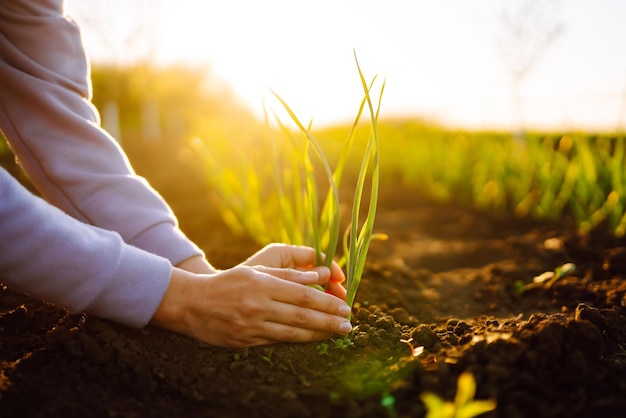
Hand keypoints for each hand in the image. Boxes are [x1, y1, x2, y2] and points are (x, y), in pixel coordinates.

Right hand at [151, 244, 351, 346]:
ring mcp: (252, 327)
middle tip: (348, 325)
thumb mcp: (257, 270)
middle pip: (303, 316)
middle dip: (329, 321)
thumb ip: (289, 274)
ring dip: (318, 334)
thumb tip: (319, 273)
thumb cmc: (229, 282)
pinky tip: (310, 339)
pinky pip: (277, 342)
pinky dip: (296, 340)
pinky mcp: (246, 342)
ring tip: (335, 334)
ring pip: (293, 333)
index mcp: (264, 285)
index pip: (304, 295)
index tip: (344, 307)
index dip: (327, 302)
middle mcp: (260, 307)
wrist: (192, 303)